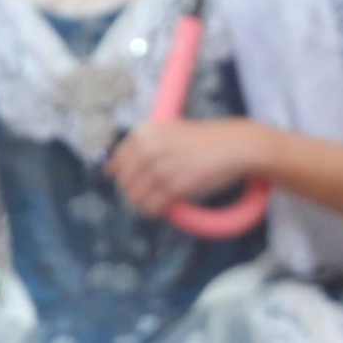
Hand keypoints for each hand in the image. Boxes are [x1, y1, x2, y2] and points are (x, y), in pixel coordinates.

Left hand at [105, 119, 270, 217]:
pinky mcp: (174, 186)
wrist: (233, 145)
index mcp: (143, 133)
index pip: (117, 161)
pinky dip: (156, 210)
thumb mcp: (166, 132)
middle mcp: (148, 149)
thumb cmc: (201, 140)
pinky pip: (153, 207)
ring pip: (136, 198)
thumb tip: (109, 168)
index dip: (123, 175)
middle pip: (124, 182)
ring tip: (160, 199)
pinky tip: (167, 205)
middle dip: (134, 191)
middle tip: (151, 191)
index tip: (134, 181)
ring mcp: (161, 168)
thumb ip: (139, 146)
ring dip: (145, 203)